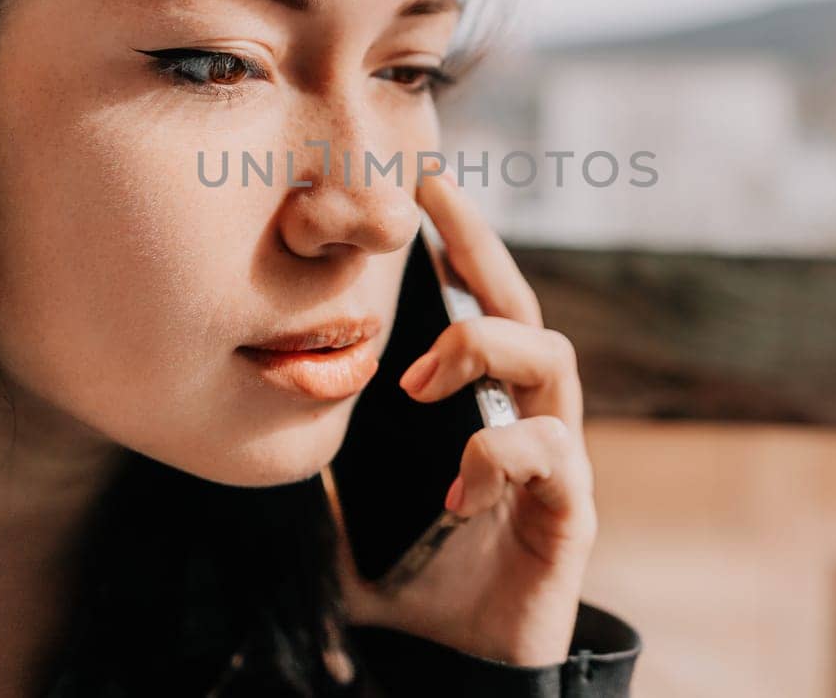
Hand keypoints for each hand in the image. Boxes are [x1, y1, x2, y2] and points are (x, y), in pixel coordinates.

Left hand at [326, 171, 596, 665]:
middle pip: (525, 312)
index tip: (426, 186)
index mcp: (481, 410)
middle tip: (435, 209)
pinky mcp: (570, 517)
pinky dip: (498, 458)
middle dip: (483, 252)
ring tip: (418, 382)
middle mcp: (529, 421)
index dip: (461, 247)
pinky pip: (552, 459)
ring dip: (482, 352)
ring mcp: (557, 465)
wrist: (453, 673)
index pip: (478, 310)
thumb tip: (266, 400)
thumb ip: (322, 451)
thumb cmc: (409, 585)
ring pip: (554, 364)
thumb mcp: (348, 504)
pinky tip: (456, 491)